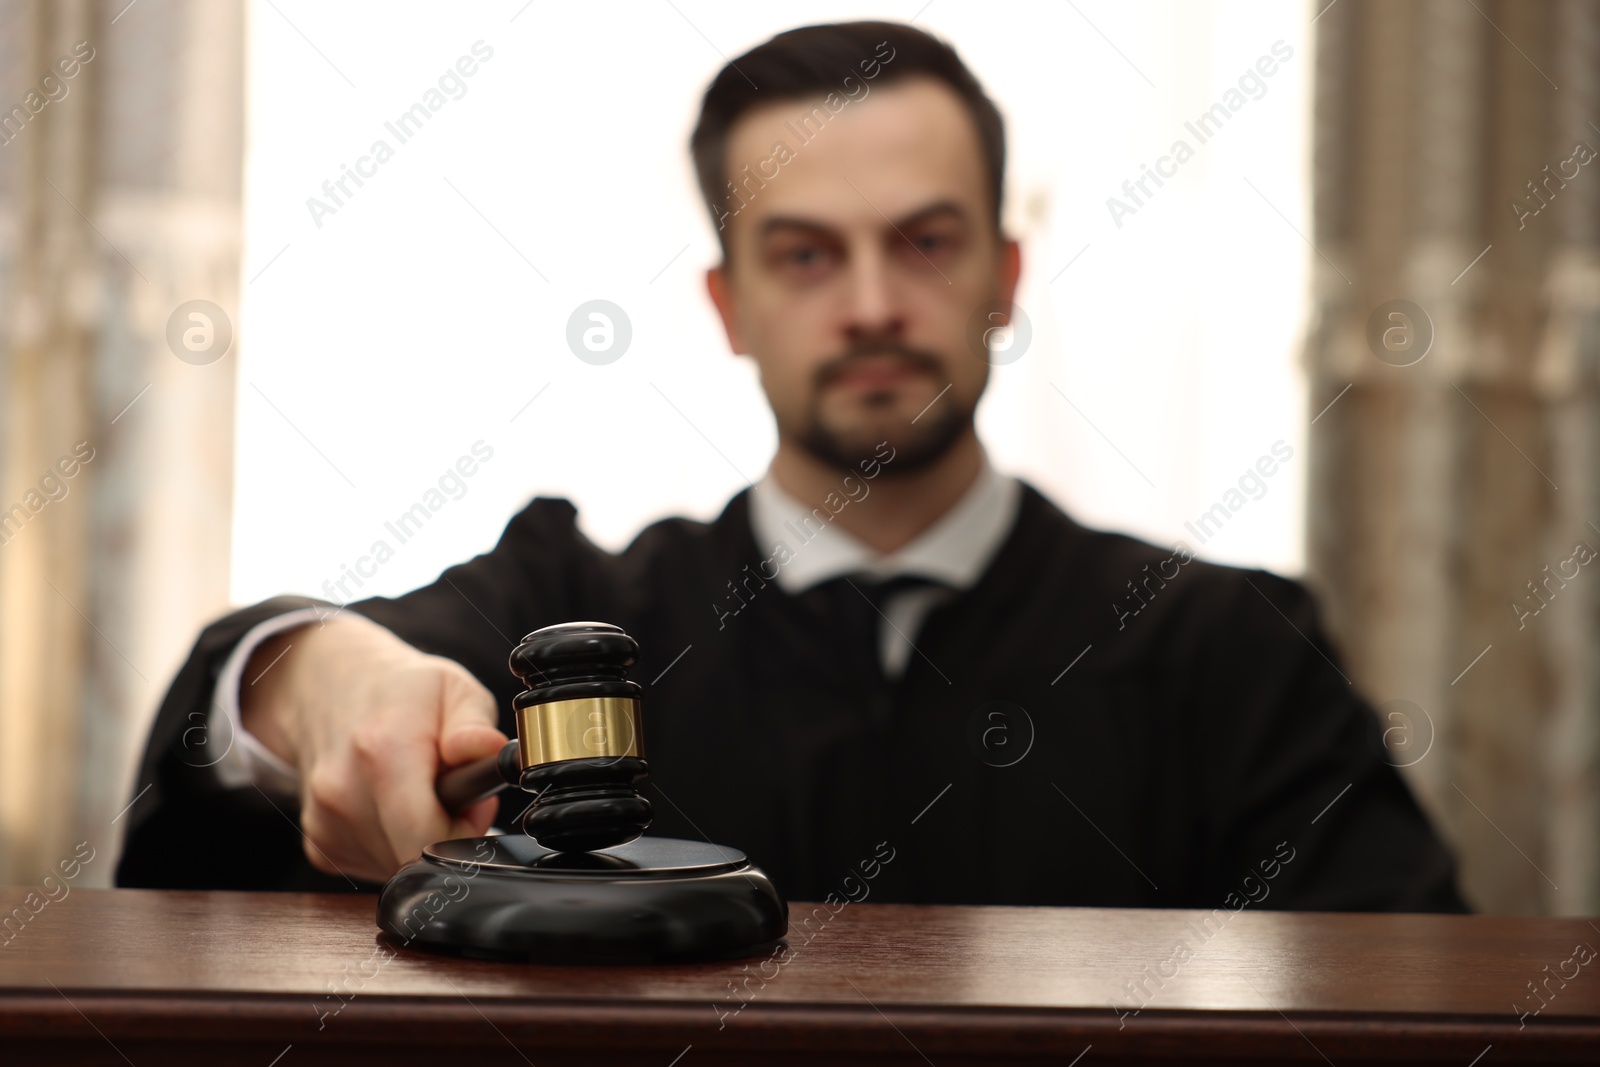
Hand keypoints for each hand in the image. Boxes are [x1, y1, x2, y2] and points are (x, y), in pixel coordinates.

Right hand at [240, 613, 505, 882]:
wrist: (329, 689)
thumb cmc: (400, 691)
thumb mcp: (453, 688)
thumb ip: (475, 725)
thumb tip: (491, 750)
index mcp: (383, 751)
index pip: (427, 836)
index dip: (465, 833)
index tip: (473, 805)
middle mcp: (343, 792)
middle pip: (414, 856)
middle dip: (446, 836)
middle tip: (453, 794)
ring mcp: (325, 821)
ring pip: (395, 866)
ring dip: (419, 840)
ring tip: (422, 794)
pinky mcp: (318, 843)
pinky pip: (373, 866)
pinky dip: (393, 845)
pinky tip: (393, 806)